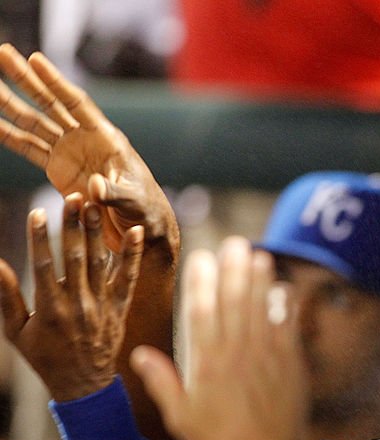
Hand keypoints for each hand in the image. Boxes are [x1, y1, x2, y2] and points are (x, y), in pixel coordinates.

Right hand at [0, 44, 178, 257]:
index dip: (55, 82)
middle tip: (3, 53)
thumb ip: (113, 193)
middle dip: (25, 80)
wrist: (141, 226)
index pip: (76, 103)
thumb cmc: (145, 209)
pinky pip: (29, 149)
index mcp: (106, 138)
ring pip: (34, 122)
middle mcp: (85, 139)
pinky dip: (10, 136)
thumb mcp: (133, 200)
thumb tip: (95, 188)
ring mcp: (69, 152)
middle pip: (50, 103)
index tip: (34, 59)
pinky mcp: (58, 170)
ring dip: (10, 104)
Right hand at [0, 195, 142, 400]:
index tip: (38, 212)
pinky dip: (132, 255)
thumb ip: (7, 297)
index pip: (44, 266)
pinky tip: (136, 232)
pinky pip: (129, 278)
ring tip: (96, 205)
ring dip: (99, 233)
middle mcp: (78, 305)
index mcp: (50, 310)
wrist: (84, 384)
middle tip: (73, 197)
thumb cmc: (45, 357)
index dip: (40, 239)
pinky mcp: (121, 308)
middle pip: (76, 259)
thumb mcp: (17, 332)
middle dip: (74, 227)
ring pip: (101, 263)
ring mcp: (103, 306)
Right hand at [131, 238, 307, 439]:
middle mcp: (237, 353)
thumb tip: (138, 354)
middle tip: (234, 243)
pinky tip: (284, 290)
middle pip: (235, 301)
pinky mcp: (290, 365)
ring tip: (260, 255)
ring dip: (261, 280)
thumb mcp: (180, 416)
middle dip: (234, 268)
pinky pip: (288, 328)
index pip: (201, 311)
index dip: (201, 281)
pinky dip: (285, 307)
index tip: (201, 258)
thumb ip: (162, 381)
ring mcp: (266, 356)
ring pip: (262, 308)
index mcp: (206, 363)